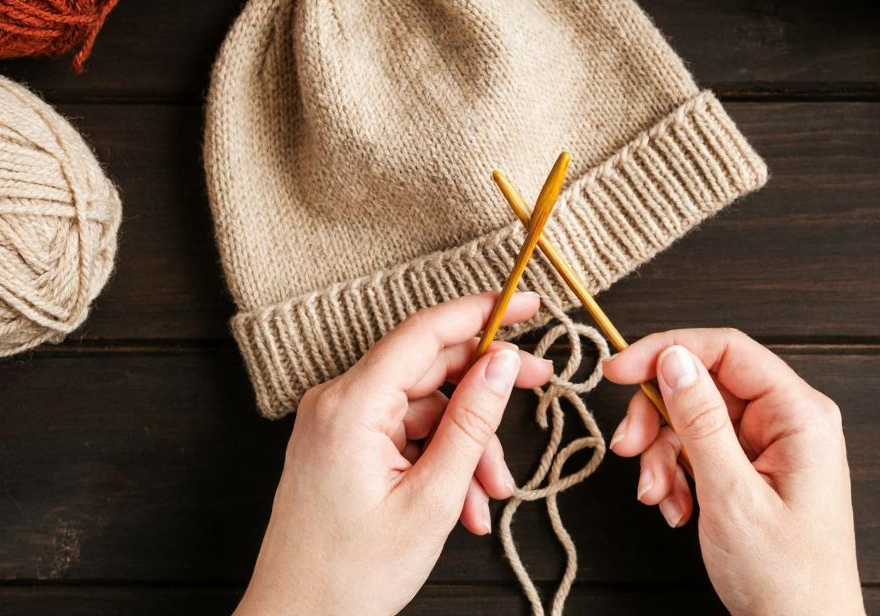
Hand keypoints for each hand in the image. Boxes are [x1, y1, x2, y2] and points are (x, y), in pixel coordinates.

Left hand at [235, 292, 552, 615]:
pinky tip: (464, 505)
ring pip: (425, 409)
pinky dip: (440, 462)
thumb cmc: (351, 575)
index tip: (529, 304)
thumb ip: (471, 423)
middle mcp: (338, 402)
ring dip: (466, 447)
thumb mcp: (431, 499)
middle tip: (542, 388)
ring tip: (490, 498)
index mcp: (351, 405)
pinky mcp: (343, 446)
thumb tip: (503, 363)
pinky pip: (406, 434)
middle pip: (430, 370)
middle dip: (486, 395)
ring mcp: (338, 424)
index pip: (425, 331)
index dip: (483, 311)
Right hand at [605, 329, 863, 615]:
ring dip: (663, 456)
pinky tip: (676, 510)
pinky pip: (700, 452)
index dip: (667, 350)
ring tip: (659, 498)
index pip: (726, 349)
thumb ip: (701, 422)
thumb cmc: (787, 578)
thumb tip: (674, 359)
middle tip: (627, 449)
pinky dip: (676, 477)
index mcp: (799, 415)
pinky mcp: (753, 471)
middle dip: (659, 417)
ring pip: (694, 420)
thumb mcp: (732, 497)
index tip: (617, 372)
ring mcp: (770, 447)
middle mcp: (787, 422)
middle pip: (703, 384)